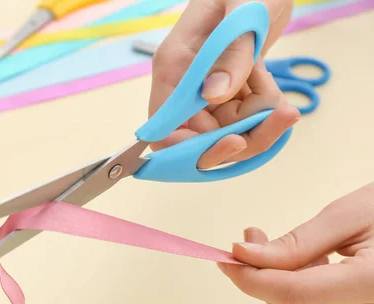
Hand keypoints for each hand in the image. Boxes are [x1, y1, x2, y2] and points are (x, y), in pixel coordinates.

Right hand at [149, 0, 299, 168]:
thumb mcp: (244, 11)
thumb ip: (232, 54)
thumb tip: (214, 94)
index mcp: (174, 67)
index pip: (163, 129)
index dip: (190, 148)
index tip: (233, 141)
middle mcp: (184, 85)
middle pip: (199, 140)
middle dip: (242, 136)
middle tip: (281, 114)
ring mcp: (203, 92)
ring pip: (225, 134)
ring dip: (260, 123)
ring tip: (281, 97)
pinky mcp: (225, 93)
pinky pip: (240, 121)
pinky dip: (263, 114)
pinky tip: (274, 91)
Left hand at [218, 183, 373, 303]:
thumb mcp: (348, 215)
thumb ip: (296, 242)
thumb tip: (244, 254)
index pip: (293, 294)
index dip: (250, 278)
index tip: (225, 257)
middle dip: (260, 278)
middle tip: (250, 237)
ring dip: (281, 281)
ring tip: (284, 243)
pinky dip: (303, 287)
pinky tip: (313, 260)